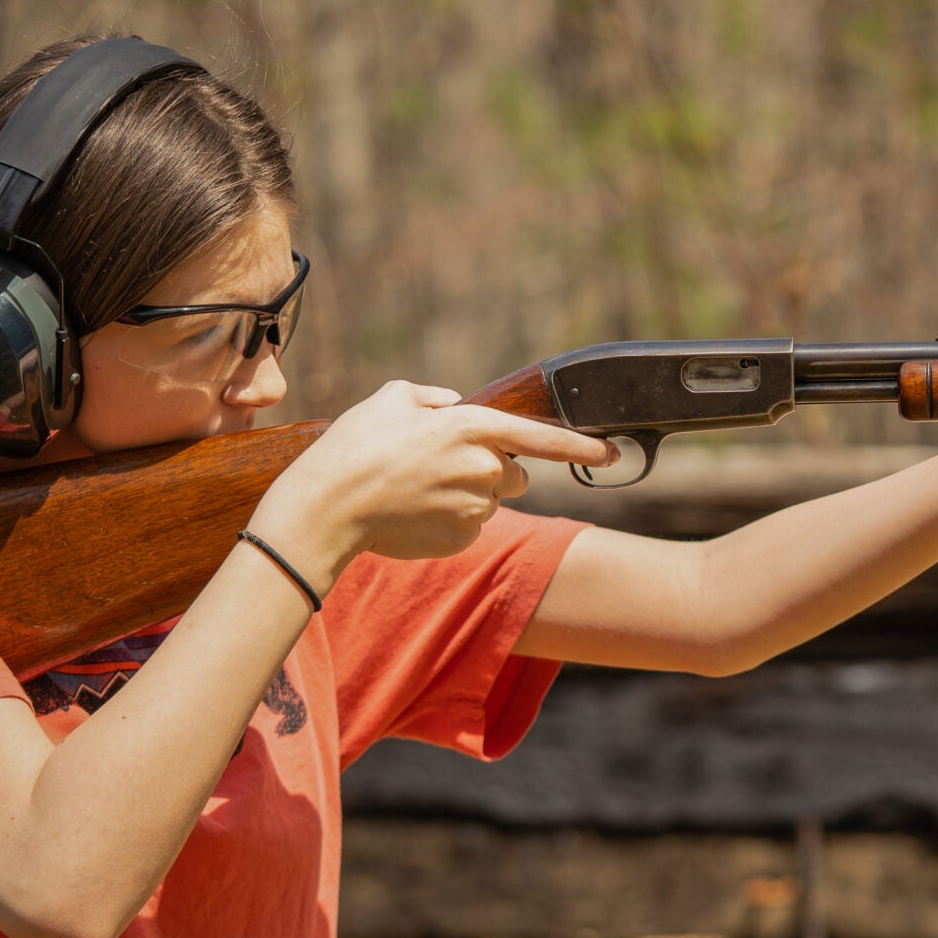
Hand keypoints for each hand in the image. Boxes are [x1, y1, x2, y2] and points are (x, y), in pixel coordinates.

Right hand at [251, 379, 620, 580]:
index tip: (610, 452)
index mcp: (472, 427)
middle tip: (441, 468)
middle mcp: (484, 468)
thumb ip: (433, 397)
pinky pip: (470, 528)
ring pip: (490, 502)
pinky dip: (449, 522)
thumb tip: (454, 404)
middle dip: (491, 471)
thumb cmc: (355, 447)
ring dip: (466, 496)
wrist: (327, 508)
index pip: (541, 439)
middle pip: (514, 474)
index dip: (580, 446)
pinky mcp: (463, 539)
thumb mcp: (390, 399)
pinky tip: (414, 514)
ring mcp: (476, 508)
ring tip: (417, 491)